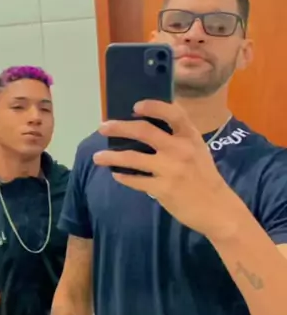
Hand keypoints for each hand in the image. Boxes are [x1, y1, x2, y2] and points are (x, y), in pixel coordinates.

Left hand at [94, 100, 236, 239]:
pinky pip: (135, 180)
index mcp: (190, 136)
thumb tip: (146, 124)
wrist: (217, 208)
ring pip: (132, 158)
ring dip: (111, 156)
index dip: (152, 106)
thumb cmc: (204, 176)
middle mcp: (180, 149)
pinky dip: (123, 177)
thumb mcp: (197, 149)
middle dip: (119, 127)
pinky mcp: (163, 189)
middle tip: (103, 127)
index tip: (135, 106)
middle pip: (143, 131)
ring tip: (97, 157)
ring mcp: (170, 169)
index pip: (172, 113)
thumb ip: (178, 136)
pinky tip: (116, 174)